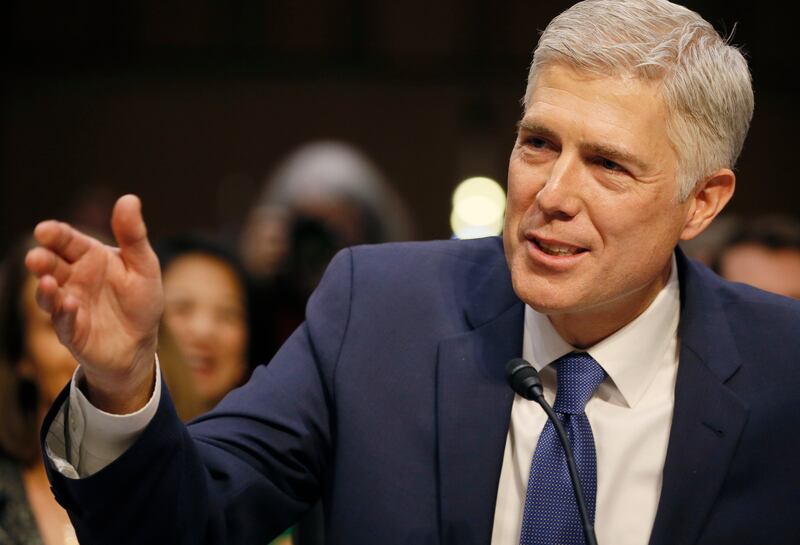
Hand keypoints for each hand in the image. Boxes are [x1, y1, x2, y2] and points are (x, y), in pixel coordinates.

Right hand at [25, 195, 162, 413]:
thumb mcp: (144, 265)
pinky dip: (65, 313)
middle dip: (41, 261)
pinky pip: (64, 322)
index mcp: (89, 257)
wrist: (141, 342)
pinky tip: (70, 304)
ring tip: (50, 281)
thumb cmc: (140, 300)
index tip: (44, 230)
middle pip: (51, 265)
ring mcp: (69, 305)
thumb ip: (133, 235)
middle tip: (36, 257)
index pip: (67, 240)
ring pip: (49, 295)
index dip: (55, 234)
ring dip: (46, 289)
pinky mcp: (72, 332)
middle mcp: (73, 279)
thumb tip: (129, 198)